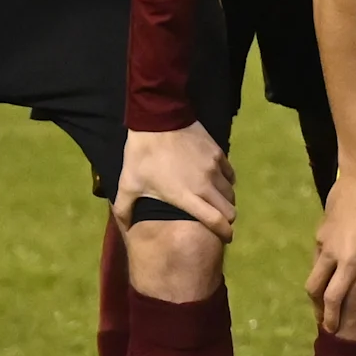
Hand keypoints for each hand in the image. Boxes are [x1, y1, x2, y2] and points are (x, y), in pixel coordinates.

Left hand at [117, 123, 237, 235]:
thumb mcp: (128, 183)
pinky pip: (229, 174)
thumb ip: (125, 209)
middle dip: (226, 218)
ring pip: (230, 192)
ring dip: (225, 200)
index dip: (224, 232)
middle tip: (218, 220)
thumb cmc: (142, 155)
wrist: (157, 118)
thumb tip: (124, 229)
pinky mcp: (218, 153)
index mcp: (186, 196)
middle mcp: (206, 184)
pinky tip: (216, 181)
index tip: (225, 237)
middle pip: (230, 209)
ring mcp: (214, 167)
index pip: (216, 220)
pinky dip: (226, 182)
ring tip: (215, 201)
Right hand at [309, 169, 355, 332]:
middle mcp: (331, 253)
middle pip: (314, 288)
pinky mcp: (322, 228)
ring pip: (314, 270)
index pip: (333, 297)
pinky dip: (322, 268)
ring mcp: (323, 240)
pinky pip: (318, 254)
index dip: (330, 316)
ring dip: (318, 287)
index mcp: (351, 260)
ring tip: (328, 296)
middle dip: (317, 308)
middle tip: (325, 319)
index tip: (331, 329)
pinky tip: (335, 266)